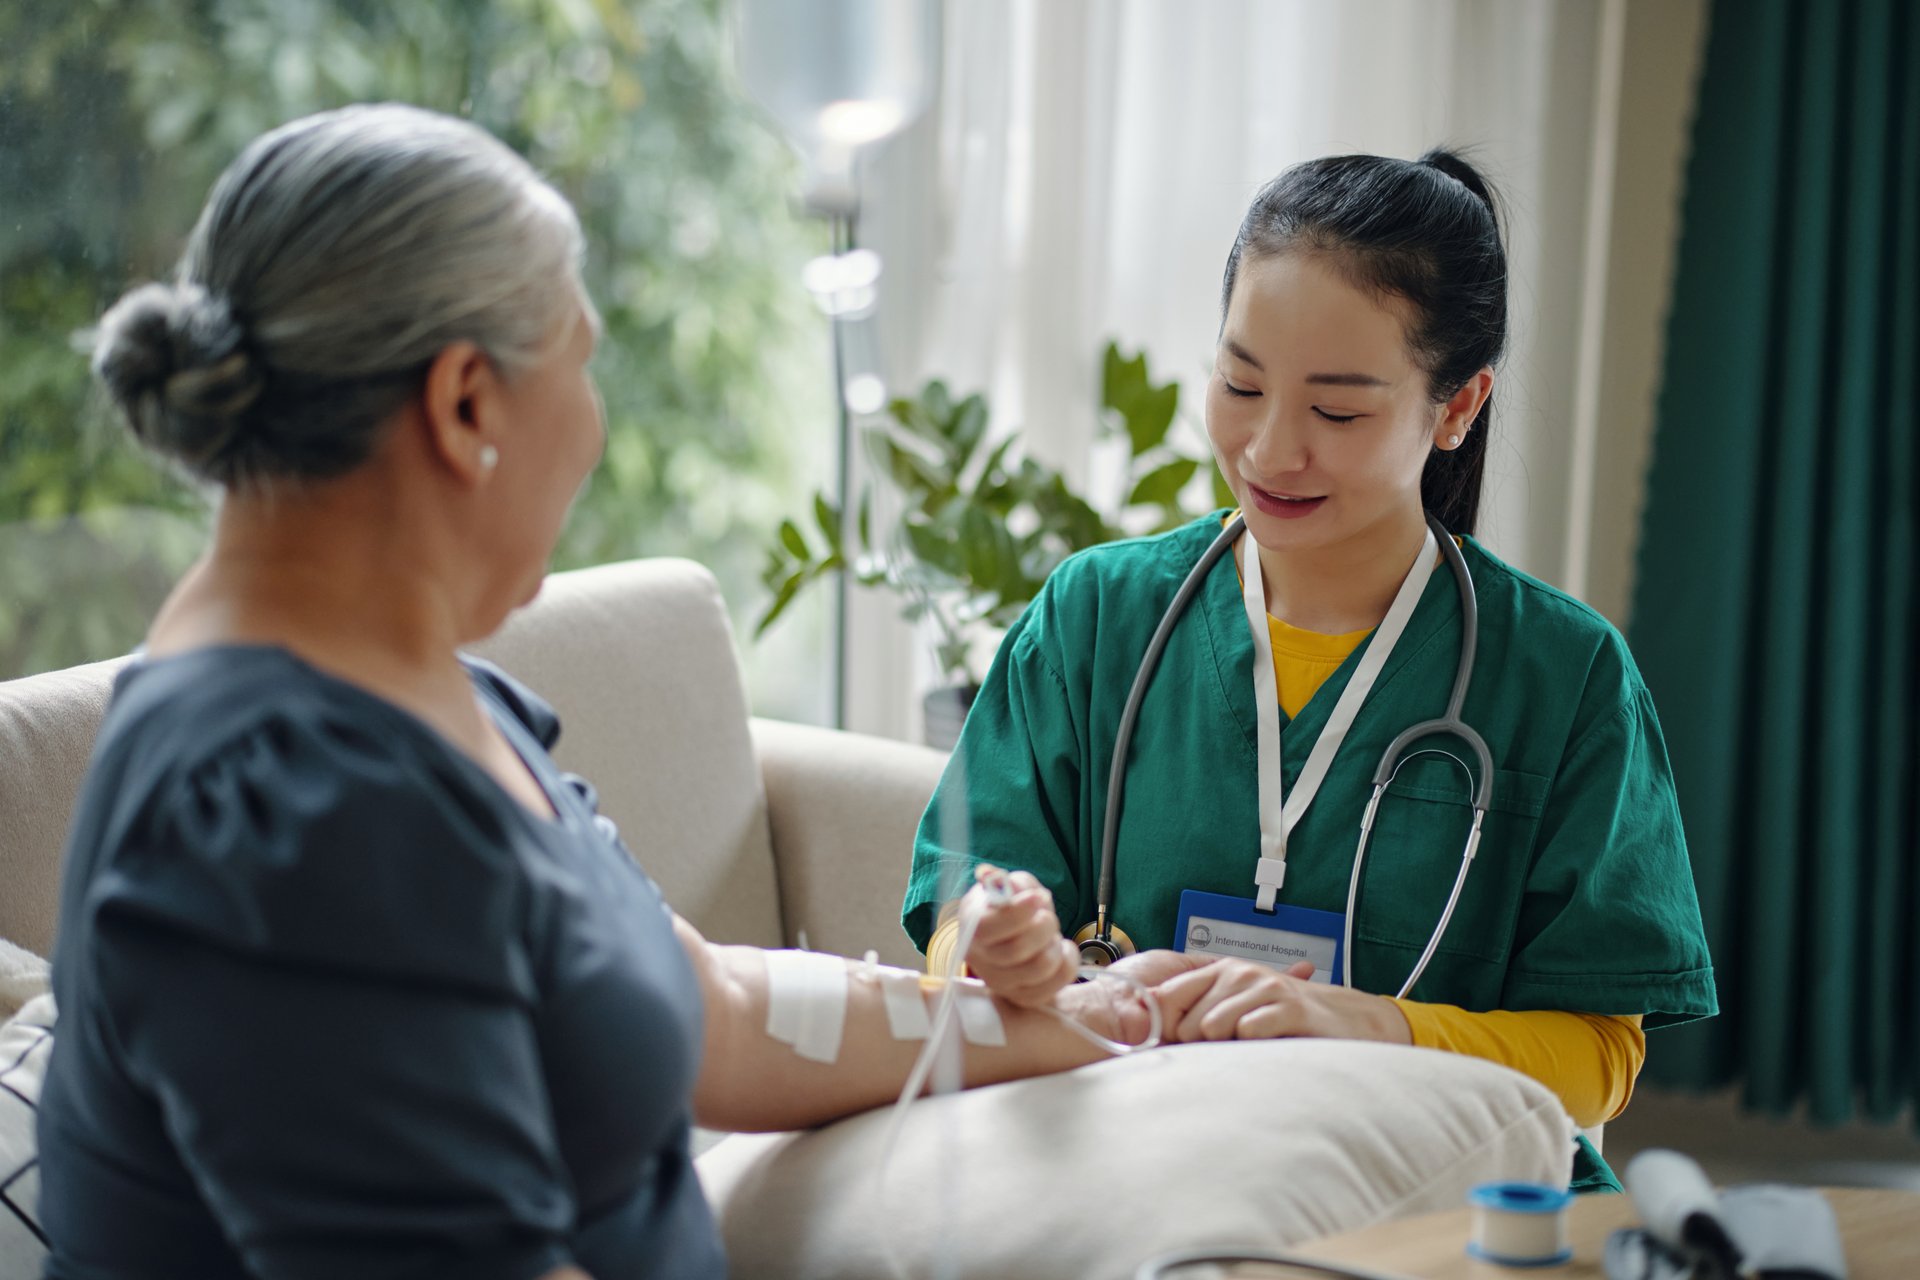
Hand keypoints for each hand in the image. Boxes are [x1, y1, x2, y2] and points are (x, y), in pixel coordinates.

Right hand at [959, 864, 1077, 1007]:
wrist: (1011, 936)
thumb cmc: (1007, 909)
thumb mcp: (1003, 887)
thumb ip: (1000, 880)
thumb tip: (988, 875)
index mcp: (972, 930)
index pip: (987, 928)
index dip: (1016, 913)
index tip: (1037, 897)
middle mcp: (982, 962)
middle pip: (1016, 950)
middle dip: (1043, 925)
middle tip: (1046, 914)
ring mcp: (1003, 984)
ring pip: (1041, 967)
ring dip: (1055, 942)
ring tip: (1050, 933)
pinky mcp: (1026, 997)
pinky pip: (1058, 981)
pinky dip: (1068, 959)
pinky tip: (1061, 947)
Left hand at [1150, 958, 1411, 1043]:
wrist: (1343, 1018)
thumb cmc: (1282, 1018)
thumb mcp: (1236, 1010)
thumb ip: (1197, 1017)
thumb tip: (1151, 1033)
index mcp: (1219, 971)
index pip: (1169, 997)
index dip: (1163, 1028)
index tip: (1168, 1049)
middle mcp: (1239, 973)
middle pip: (1189, 1020)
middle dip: (1197, 1045)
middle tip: (1219, 1055)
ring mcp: (1264, 987)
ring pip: (1215, 1025)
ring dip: (1223, 1047)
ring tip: (1241, 1052)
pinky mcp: (1289, 1007)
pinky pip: (1251, 1029)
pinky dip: (1249, 1043)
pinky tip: (1258, 1047)